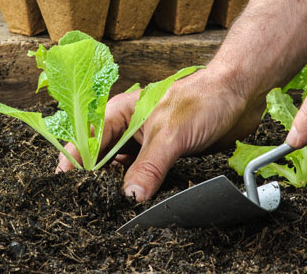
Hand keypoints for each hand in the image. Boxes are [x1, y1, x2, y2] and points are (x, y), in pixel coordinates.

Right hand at [55, 65, 265, 200]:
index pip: (86, 142)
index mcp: (120, 114)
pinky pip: (147, 179)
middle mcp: (129, 130)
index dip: (74, 165)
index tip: (66, 188)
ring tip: (112, 212)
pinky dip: (142, 192)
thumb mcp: (170, 135)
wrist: (241, 94)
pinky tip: (140, 206)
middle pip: (102, 161)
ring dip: (121, 190)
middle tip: (91, 207)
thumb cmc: (204, 98)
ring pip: (124, 172)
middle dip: (96, 182)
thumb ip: (149, 167)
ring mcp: (147, 145)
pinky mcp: (166, 158)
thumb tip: (130, 197)